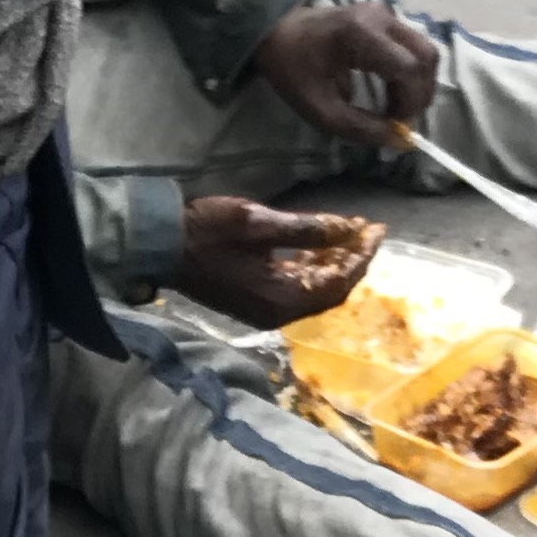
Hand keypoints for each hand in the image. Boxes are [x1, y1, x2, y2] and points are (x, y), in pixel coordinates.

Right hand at [173, 198, 381, 328]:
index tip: (375, 228)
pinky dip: (311, 270)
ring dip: (333, 265)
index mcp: (281, 299)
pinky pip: (295, 289)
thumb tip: (346, 230)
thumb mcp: (258, 223)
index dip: (361, 256)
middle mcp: (277, 313)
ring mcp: (264, 310)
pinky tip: (318, 248)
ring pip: (313, 291)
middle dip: (351, 261)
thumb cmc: (207, 232)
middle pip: (329, 293)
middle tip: (366, 230)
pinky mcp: (255, 301)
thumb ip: (305, 230)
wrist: (161, 246)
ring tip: (348, 234)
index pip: (337, 283)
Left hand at [251, 2, 438, 148]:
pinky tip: (391, 90)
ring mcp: (385, 12)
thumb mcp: (321, 109)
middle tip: (402, 118)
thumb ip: (360, 128)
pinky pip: (412, 45)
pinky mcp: (385, 16)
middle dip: (421, 93)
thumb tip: (398, 140)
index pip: (410, 68)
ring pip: (424, 50)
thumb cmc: (292, 69)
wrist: (274, 31)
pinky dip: (410, 71)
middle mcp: (381, 16)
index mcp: (361, 34)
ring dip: (417, 83)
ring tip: (395, 107)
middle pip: (426, 56)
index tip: (398, 125)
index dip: (412, 101)